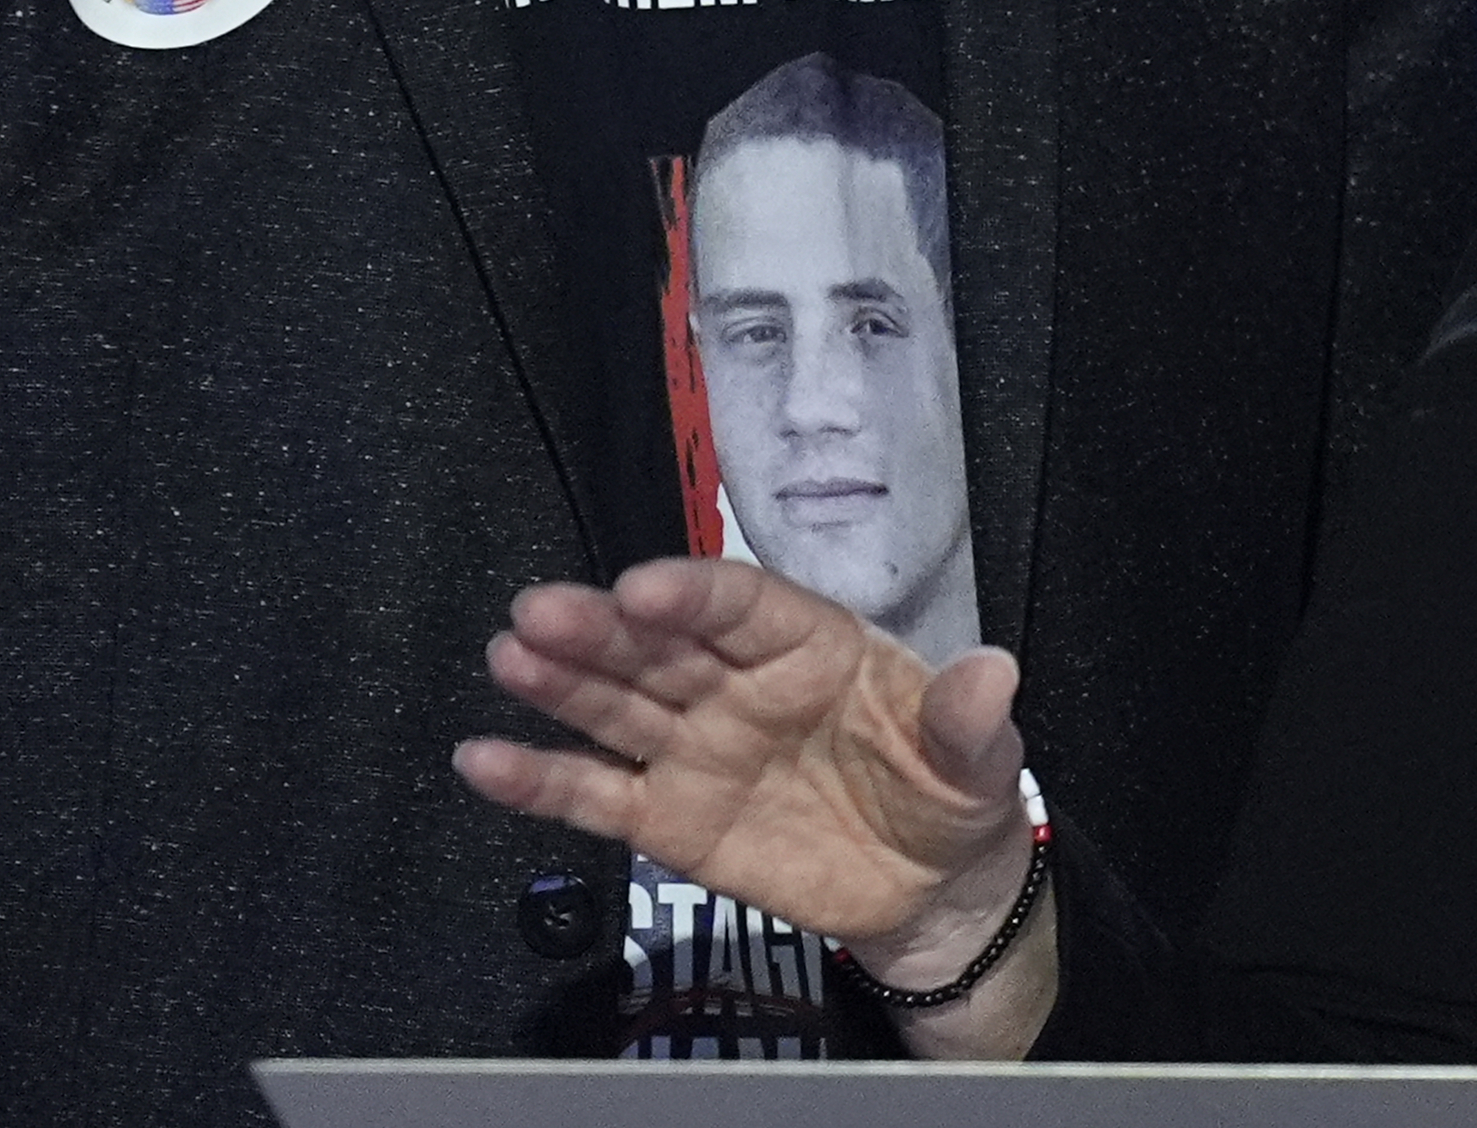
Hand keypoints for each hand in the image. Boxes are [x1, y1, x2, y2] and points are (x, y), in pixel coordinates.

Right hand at [456, 559, 1038, 985]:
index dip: (692, 596)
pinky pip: (596, 795)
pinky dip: (539, 779)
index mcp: (810, 644)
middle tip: (540, 612)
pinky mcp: (668, 820)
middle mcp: (737, 684)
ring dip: (560, 683)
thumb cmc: (948, 788)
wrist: (932, 886)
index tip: (642, 590)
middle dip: (601, 629)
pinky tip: (483, 759)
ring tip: (509, 655)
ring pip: (616, 706)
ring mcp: (695, 748)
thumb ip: (968, 716)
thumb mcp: (977, 754)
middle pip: (660, 647)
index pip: (742, 606)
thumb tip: (993, 672)